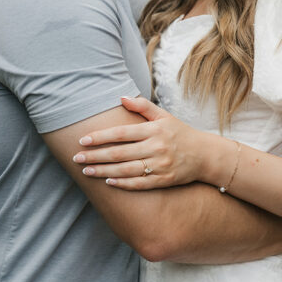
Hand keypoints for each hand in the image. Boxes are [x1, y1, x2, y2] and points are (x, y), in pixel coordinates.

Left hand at [72, 95, 221, 187]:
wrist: (205, 155)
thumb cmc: (180, 133)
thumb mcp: (164, 116)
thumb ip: (142, 106)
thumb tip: (121, 97)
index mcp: (153, 130)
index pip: (121, 134)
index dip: (100, 137)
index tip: (82, 140)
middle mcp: (156, 148)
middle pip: (119, 153)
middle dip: (95, 156)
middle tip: (76, 158)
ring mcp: (160, 166)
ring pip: (126, 170)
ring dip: (103, 171)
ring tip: (87, 171)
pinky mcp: (164, 180)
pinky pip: (139, 184)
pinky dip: (122, 183)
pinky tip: (108, 181)